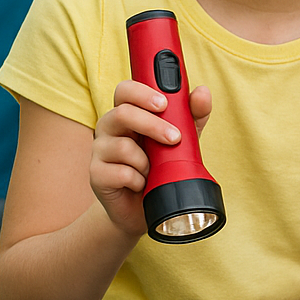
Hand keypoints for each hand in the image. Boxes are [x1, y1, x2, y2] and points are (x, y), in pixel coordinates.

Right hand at [91, 79, 212, 238]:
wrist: (143, 208)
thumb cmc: (161, 167)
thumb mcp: (182, 140)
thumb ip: (192, 116)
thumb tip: (202, 92)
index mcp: (128, 114)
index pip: (125, 91)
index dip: (142, 93)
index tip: (164, 103)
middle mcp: (109, 128)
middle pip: (122, 113)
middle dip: (153, 125)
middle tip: (175, 138)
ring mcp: (99, 151)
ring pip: (122, 146)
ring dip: (147, 161)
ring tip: (154, 170)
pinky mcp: (96, 175)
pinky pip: (120, 173)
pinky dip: (139, 180)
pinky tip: (142, 184)